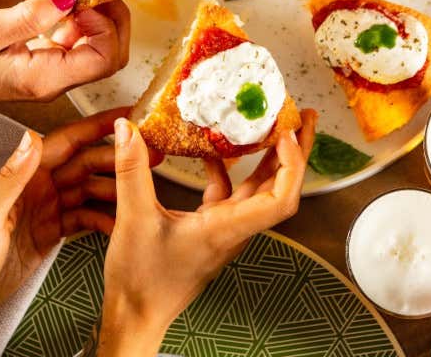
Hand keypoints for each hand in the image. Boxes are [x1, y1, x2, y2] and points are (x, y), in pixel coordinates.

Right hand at [0, 0, 129, 106]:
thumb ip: (33, 15)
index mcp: (45, 78)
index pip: (105, 59)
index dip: (107, 25)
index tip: (85, 0)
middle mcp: (55, 82)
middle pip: (110, 56)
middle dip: (112, 21)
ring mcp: (52, 76)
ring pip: (97, 51)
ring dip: (95, 21)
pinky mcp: (45, 66)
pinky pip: (76, 48)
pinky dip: (78, 25)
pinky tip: (59, 9)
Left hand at [0, 108, 158, 326]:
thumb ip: (12, 178)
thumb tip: (31, 139)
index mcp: (24, 177)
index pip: (67, 142)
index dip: (97, 127)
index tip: (125, 116)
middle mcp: (38, 188)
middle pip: (85, 164)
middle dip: (117, 158)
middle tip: (149, 155)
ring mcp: (46, 210)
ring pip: (89, 190)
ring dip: (115, 188)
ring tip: (143, 188)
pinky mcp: (51, 232)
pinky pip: (85, 217)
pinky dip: (105, 217)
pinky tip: (122, 219)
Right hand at [95, 111, 317, 355]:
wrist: (135, 314)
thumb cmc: (141, 280)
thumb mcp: (133, 219)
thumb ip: (131, 171)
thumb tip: (127, 130)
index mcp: (226, 229)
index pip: (280, 200)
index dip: (292, 166)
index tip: (287, 134)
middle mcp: (234, 228)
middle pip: (280, 188)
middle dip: (296, 151)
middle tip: (303, 117)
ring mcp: (224, 229)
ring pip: (258, 189)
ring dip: (269, 158)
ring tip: (273, 125)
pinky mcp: (210, 229)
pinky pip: (230, 195)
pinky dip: (228, 171)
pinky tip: (214, 152)